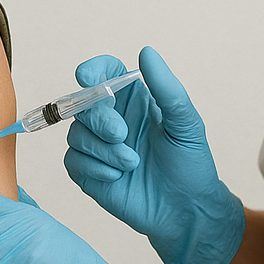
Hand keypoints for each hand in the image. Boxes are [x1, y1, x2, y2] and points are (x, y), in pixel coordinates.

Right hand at [66, 47, 244, 263]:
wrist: (187, 212)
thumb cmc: (191, 165)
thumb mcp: (186, 124)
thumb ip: (166, 88)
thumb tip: (146, 51)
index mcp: (133, 100)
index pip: (104, 73)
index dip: (92, 70)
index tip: (87, 77)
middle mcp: (112, 119)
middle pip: (83, 103)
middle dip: (99, 118)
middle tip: (122, 134)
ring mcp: (97, 146)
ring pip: (76, 134)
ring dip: (103, 149)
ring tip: (132, 163)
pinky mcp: (88, 172)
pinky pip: (73, 160)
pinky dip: (95, 168)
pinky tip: (118, 177)